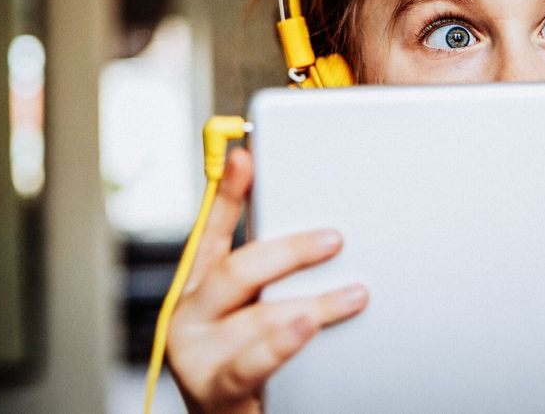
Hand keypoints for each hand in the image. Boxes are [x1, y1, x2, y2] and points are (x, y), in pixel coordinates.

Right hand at [166, 147, 368, 412]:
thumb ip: (273, 269)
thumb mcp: (255, 308)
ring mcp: (197, 355)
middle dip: (290, 251)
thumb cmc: (250, 361)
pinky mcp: (216, 391)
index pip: (213, 229)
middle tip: (335, 240)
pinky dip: (284, 343)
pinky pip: (251, 363)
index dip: (229, 191)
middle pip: (236, 270)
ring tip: (354, 294)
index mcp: (200, 286)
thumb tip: (320, 227)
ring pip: (255, 317)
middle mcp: (190, 315)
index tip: (247, 154)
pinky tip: (308, 327)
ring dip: (311, 303)